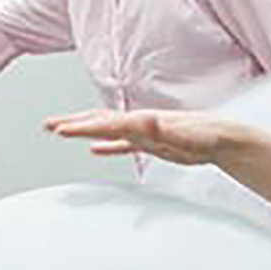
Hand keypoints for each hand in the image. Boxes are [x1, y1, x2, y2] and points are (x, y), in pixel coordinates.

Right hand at [47, 108, 224, 166]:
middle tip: (48, 125)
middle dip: (73, 123)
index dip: (81, 127)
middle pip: (98, 121)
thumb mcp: (182, 135)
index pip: (104, 124)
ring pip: (104, 129)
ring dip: (83, 129)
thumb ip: (162, 128)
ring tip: (61, 130)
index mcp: (140, 122)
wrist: (222, 138)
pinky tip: (95, 150)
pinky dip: (106, 146)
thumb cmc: (204, 136)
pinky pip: (121, 145)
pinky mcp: (149, 143)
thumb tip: (145, 119)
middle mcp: (137, 124)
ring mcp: (142, 133)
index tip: (60, 130)